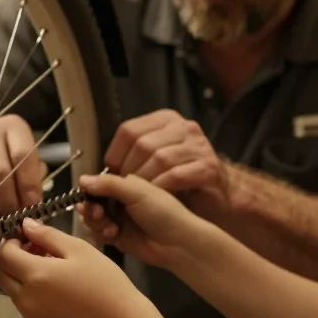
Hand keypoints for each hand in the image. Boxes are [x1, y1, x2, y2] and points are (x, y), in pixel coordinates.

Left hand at [0, 219, 152, 317]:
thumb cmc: (105, 283)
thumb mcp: (79, 249)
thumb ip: (48, 235)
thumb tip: (26, 225)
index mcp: (35, 275)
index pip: (4, 254)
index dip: (11, 241)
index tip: (27, 235)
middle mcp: (26, 299)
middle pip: (1, 273)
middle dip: (12, 257)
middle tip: (36, 249)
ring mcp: (31, 317)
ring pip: (11, 289)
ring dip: (21, 275)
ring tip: (50, 268)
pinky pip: (24, 305)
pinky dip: (30, 292)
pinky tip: (55, 287)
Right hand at [76, 173, 207, 269]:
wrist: (178, 243)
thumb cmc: (163, 212)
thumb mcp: (137, 192)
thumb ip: (109, 184)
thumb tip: (81, 179)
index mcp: (125, 185)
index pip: (97, 184)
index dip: (89, 191)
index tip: (87, 197)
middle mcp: (118, 200)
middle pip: (91, 202)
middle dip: (91, 209)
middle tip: (98, 214)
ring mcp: (117, 219)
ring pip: (92, 219)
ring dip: (96, 223)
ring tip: (111, 228)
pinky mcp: (116, 237)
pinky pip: (97, 234)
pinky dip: (101, 234)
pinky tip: (113, 235)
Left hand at [104, 110, 228, 207]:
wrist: (218, 197)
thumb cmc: (180, 181)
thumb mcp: (153, 161)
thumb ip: (132, 158)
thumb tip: (99, 173)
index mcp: (166, 120)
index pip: (129, 129)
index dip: (116, 154)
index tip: (112, 174)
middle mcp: (184, 127)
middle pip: (143, 144)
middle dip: (129, 170)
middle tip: (125, 189)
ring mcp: (199, 146)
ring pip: (159, 158)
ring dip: (144, 180)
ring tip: (140, 195)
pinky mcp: (209, 167)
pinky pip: (176, 175)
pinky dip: (161, 187)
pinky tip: (157, 197)